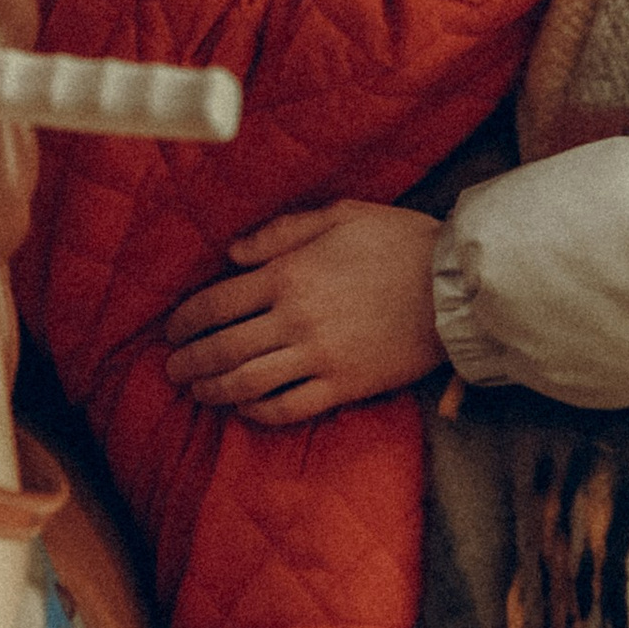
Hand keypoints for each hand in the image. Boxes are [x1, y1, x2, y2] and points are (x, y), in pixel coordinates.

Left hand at [160, 202, 447, 425]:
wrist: (456, 286)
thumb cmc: (399, 242)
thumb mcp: (340, 215)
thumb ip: (281, 231)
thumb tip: (232, 252)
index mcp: (288, 275)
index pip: (215, 304)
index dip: (184, 321)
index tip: (171, 330)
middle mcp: (295, 320)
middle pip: (222, 349)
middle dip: (188, 362)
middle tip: (172, 368)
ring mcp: (319, 357)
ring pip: (247, 383)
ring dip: (214, 391)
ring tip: (197, 392)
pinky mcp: (345, 385)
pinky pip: (289, 408)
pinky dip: (259, 412)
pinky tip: (246, 409)